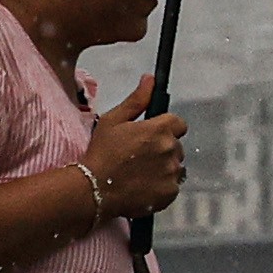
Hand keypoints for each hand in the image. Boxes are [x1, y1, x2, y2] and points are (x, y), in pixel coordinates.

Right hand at [82, 81, 186, 218]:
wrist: (94, 190)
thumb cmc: (101, 154)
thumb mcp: (113, 121)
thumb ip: (136, 100)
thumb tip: (149, 80)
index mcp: (159, 129)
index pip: (178, 124)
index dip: (165, 129)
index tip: (150, 136)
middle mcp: (170, 149)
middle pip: (176, 146)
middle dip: (162, 149)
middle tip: (138, 157)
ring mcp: (172, 172)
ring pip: (175, 167)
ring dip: (163, 168)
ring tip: (139, 174)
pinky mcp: (170, 192)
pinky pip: (172, 186)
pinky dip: (161, 187)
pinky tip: (143, 187)